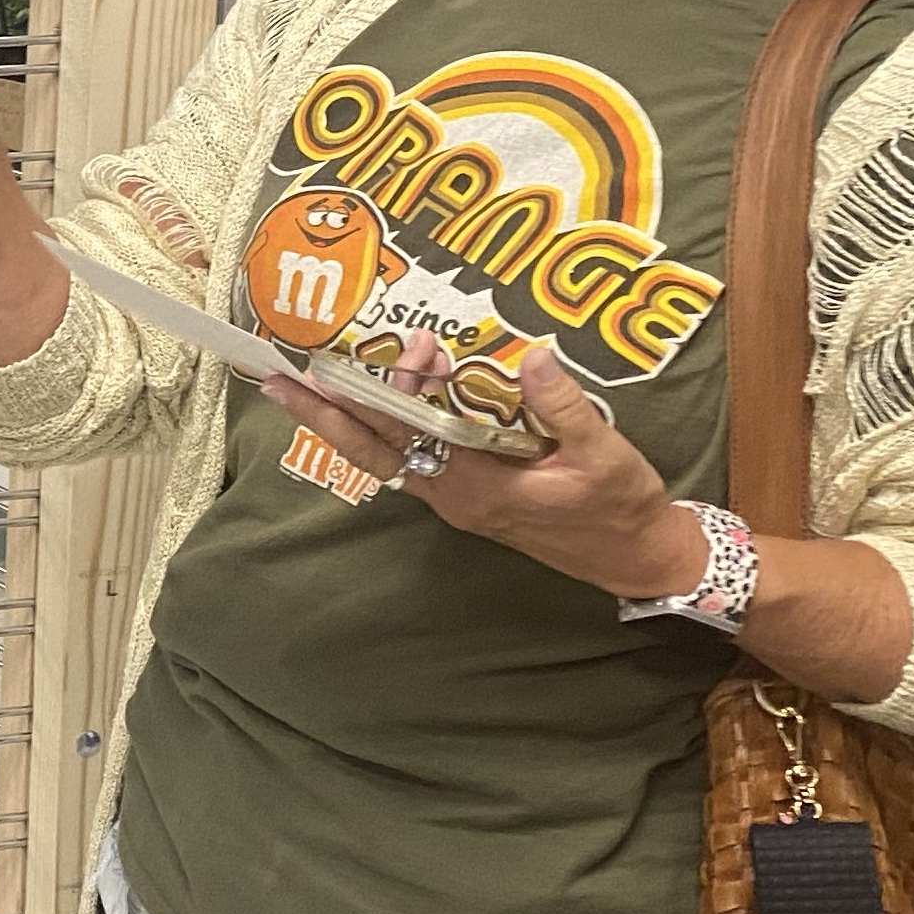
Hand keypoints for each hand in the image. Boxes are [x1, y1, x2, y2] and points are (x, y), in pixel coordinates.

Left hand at [264, 336, 705, 601]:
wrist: (636, 556)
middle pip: (374, 449)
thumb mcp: (602, 452)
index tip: (319, 375)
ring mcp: (458, 499)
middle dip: (325, 414)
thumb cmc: (620, 506)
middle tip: (278, 377)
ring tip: (340, 367)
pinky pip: (417, 456)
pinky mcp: (469, 496)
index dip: (361, 401)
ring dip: (362, 413)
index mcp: (477, 484)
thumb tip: (531, 357)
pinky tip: (395, 392)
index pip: (404, 436)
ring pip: (391, 453)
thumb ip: (562, 407)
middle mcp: (454, 495)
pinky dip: (399, 423)